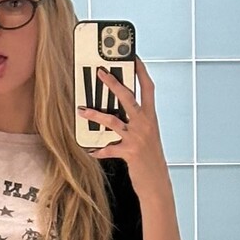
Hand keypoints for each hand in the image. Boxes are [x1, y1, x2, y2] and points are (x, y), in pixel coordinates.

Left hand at [77, 54, 166, 183]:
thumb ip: (136, 121)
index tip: (133, 56)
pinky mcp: (129, 153)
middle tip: (100, 72)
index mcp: (151, 117)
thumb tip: (117, 110)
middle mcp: (145, 124)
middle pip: (128, 97)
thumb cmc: (150, 158)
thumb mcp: (147, 135)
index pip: (148, 88)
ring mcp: (137, 138)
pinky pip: (108, 149)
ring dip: (95, 114)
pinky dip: (98, 149)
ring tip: (82, 110)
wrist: (157, 182)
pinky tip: (89, 150)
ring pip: (113, 120)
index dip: (141, 71)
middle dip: (113, 83)